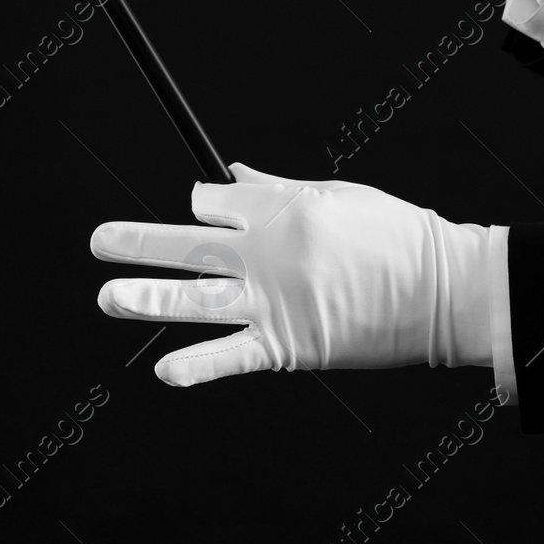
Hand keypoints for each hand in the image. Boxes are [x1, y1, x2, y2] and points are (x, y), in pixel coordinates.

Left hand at [92, 163, 496, 385]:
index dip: (200, 203)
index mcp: (281, 209)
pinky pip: (235, 356)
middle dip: (137, 241)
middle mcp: (268, 252)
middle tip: (97, 240)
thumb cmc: (396, 234)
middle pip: (188, 243)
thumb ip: (276, 188)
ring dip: (146, 298)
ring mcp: (275, 300)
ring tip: (106, 297)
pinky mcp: (290, 344)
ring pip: (197, 298)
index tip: (199, 208)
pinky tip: (163, 371)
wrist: (446, 290)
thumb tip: (230, 172)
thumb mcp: (337, 194)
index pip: (214, 200)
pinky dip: (198, 366)